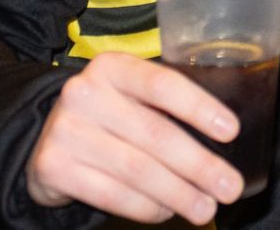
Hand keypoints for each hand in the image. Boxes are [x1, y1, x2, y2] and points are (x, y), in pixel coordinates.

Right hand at [24, 52, 244, 223]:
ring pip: (136, 169)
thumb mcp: (131, 96)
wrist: (48, 137)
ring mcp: (66, 130)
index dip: (199, 108)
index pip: (163, 84)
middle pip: (155, 133)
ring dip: (178, 194)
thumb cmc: (109, 114)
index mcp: (112, 67)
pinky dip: (145, 207)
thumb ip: (167, 106)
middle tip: (229, 187)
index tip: (231, 131)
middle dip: (199, 165)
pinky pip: (111, 193)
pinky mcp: (53, 167)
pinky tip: (166, 212)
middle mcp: (85, 93)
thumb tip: (226, 141)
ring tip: (205, 208)